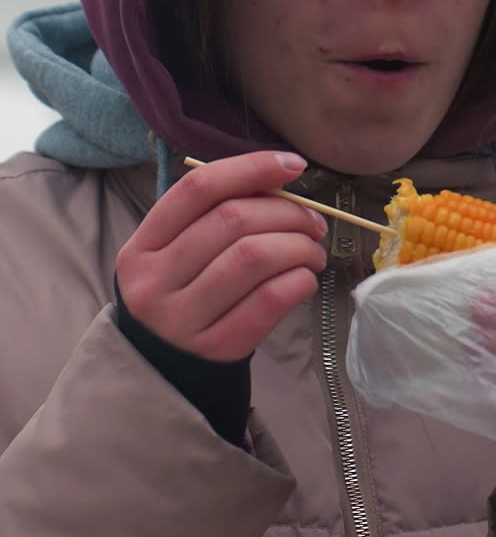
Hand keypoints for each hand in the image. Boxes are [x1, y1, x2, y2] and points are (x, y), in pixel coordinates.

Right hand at [115, 151, 326, 360]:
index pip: (198, 189)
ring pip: (253, 257)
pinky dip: (298, 280)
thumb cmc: (183, 296)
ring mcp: (182, 319)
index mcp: (142, 247)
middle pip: (233, 220)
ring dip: (298, 246)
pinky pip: (269, 301)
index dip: (251, 168)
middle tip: (312, 222)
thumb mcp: (176, 255)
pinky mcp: (216, 349)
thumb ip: (214, 216)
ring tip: (312, 251)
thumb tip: (280, 179)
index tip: (293, 165)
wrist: (165, 371)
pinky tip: (304, 278)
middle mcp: (154, 282)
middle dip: (287, 211)